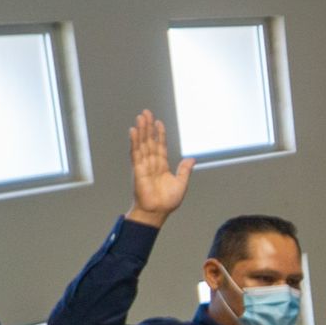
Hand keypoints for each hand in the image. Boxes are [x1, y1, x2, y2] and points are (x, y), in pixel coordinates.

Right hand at [125, 110, 194, 226]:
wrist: (158, 212)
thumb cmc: (168, 201)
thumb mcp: (181, 183)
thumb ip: (185, 170)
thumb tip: (192, 159)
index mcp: (161, 166)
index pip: (160, 146)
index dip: (159, 134)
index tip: (158, 122)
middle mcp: (151, 163)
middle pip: (149, 141)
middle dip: (148, 127)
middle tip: (146, 112)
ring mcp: (143, 165)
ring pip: (142, 144)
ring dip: (141, 130)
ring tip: (140, 117)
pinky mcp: (137, 169)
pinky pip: (136, 153)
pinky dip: (134, 142)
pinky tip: (133, 131)